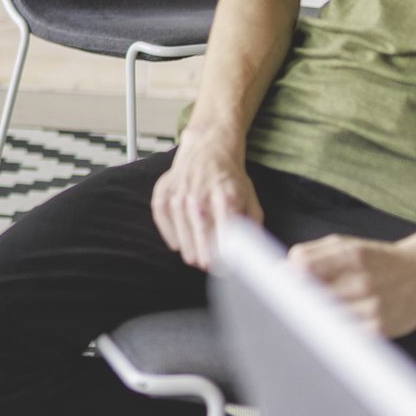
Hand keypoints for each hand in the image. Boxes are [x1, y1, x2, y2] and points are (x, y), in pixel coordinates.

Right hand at [151, 132, 261, 271]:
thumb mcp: (249, 198)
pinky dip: (171, 236)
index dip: (225, 256)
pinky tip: (179, 244)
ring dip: (189, 250)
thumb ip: (252, 225)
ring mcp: (179, 194)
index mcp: (225, 198)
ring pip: (181, 235)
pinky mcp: (163, 193)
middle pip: (201, 238)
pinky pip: (163, 222)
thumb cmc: (229, 177)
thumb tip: (252, 252)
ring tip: (195, 259)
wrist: (207, 148)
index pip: (225, 235)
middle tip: (209, 266)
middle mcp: (200, 196)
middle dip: (206, 257)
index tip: (226, 267)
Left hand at [287, 235, 415, 339]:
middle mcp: (363, 281)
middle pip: (310, 296)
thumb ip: (313, 253)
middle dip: (292, 300)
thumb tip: (282, 268)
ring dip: (308, 318)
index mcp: (352, 255)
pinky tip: (326, 327)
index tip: (273, 284)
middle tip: (281, 303)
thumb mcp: (348, 244)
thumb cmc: (380, 260)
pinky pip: (343, 335)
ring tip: (303, 316)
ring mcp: (372, 308)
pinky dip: (330, 332)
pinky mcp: (379, 330)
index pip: (304, 267)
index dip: (283, 277)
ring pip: (324, 318)